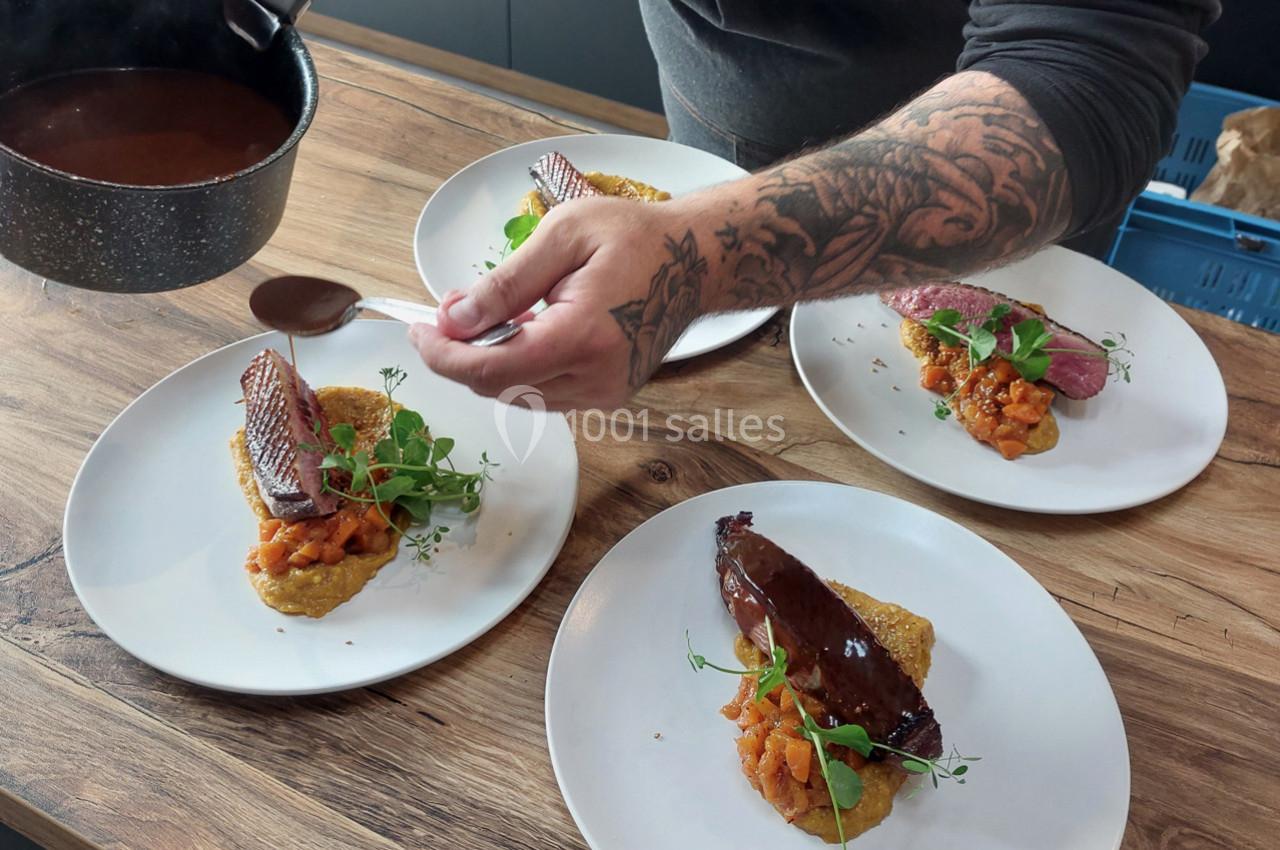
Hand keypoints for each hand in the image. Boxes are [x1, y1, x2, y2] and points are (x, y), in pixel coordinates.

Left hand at [410, 195, 714, 410]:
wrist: (696, 261)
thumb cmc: (634, 237)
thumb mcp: (563, 235)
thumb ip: (506, 282)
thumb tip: (454, 319)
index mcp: (583, 335)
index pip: (492, 369)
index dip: (444, 356)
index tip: (418, 330)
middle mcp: (596, 376)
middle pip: (499, 388)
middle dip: (461, 354)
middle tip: (450, 310)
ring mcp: (605, 392)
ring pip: (518, 396)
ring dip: (489, 362)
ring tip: (488, 316)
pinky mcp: (608, 395)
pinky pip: (544, 393)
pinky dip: (519, 368)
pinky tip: (523, 332)